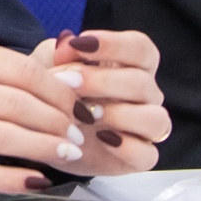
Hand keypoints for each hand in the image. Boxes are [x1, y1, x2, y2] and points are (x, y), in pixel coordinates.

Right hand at [0, 35, 92, 192]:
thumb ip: (17, 70)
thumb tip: (74, 75)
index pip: (22, 69)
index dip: (59, 89)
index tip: (81, 102)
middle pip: (17, 104)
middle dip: (57, 120)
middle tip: (78, 132)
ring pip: (6, 138)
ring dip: (45, 147)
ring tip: (67, 152)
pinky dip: (18, 178)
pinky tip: (38, 178)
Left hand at [43, 28, 167, 176]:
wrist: (45, 131)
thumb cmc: (57, 90)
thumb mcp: (51, 64)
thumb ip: (61, 52)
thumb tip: (67, 43)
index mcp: (132, 64)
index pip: (140, 48)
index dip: (114, 44)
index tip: (80, 44)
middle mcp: (145, 94)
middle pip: (142, 82)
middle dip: (101, 80)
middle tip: (67, 82)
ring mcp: (145, 127)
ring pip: (155, 119)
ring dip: (118, 114)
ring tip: (84, 114)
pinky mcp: (139, 157)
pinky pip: (147, 155)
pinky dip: (126, 148)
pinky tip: (100, 138)